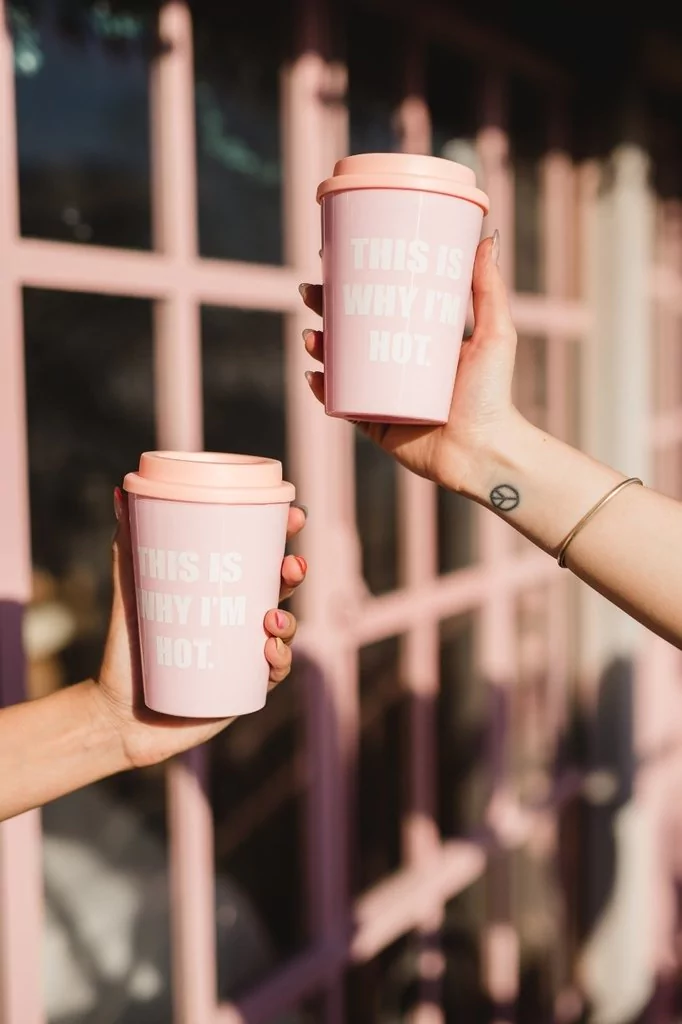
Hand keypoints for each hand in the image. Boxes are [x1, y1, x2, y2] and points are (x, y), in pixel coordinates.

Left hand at [94, 489, 306, 768]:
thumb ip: (127, 547)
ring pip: (283, 632)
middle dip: (294, 574)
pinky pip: (273, 674)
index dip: (284, 536)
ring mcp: (245, 655)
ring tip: (270, 619)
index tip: (294, 516)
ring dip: (289, 621)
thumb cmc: (126, 649)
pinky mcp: (244, 689)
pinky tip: (269, 653)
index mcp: (224, 591)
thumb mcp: (130, 593)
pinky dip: (279, 661)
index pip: (261, 557)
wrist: (117, 715)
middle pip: (280, 591)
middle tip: (291, 565)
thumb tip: (120, 490)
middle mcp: (240, 620)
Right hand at [301, 233, 518, 493]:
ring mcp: (382, 396)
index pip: (378, 303)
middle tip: (311, 294)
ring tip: (312, 337)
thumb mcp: (494, 334)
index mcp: (418, 340)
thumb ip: (489, 289)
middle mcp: (395, 365)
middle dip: (324, 311)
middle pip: (350, 331)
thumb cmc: (494, 395)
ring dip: (318, 348)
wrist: (484, 452)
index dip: (352, 283)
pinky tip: (314, 376)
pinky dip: (324, 391)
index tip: (333, 260)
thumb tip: (487, 237)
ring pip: (340, 367)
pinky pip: (341, 405)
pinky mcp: (375, 425)